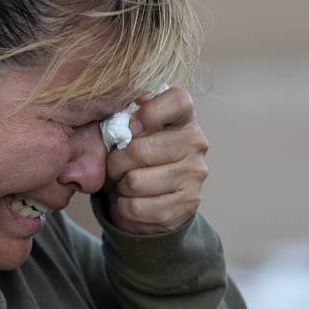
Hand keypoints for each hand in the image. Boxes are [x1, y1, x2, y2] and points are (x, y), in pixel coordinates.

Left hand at [104, 87, 208, 234]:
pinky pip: (137, 207)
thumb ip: (127, 116)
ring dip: (119, 185)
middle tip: (113, 165)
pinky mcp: (187, 204)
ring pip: (135, 181)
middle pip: (139, 150)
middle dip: (114, 161)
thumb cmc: (138, 155)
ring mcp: (194, 175)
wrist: (152, 199)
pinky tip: (129, 200)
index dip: (149, 112)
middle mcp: (196, 143)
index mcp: (184, 117)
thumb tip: (125, 113)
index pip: (178, 101)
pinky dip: (124, 206)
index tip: (130, 127)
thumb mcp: (131, 131)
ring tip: (122, 182)